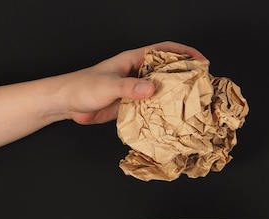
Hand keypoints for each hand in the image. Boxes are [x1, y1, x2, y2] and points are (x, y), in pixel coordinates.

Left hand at [54, 41, 207, 124]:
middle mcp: (137, 73)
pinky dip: (163, 110)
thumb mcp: (107, 85)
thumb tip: (151, 88)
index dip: (183, 52)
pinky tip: (172, 118)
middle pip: (166, 70)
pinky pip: (152, 106)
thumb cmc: (82, 87)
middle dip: (185, 74)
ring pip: (161, 89)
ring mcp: (135, 89)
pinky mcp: (132, 105)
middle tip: (202, 84)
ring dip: (175, 95)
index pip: (163, 51)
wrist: (67, 104)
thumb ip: (129, 87)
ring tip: (192, 103)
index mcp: (133, 60)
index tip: (200, 60)